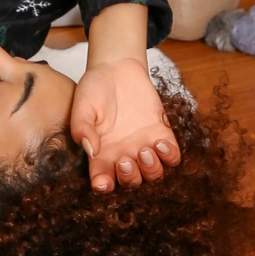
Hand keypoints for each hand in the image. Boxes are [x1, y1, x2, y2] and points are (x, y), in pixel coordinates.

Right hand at [71, 57, 180, 191]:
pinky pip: (172, 157)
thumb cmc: (95, 87)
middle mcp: (123, 155)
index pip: (103, 180)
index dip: (104, 187)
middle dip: (130, 179)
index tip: (102, 183)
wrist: (117, 68)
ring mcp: (144, 147)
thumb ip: (82, 128)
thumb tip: (92, 150)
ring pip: (154, 175)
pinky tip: (160, 142)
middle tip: (125, 161)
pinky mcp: (161, 135)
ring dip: (151, 170)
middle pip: (132, 183)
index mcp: (102, 155)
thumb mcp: (82, 105)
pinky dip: (170, 156)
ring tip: (144, 150)